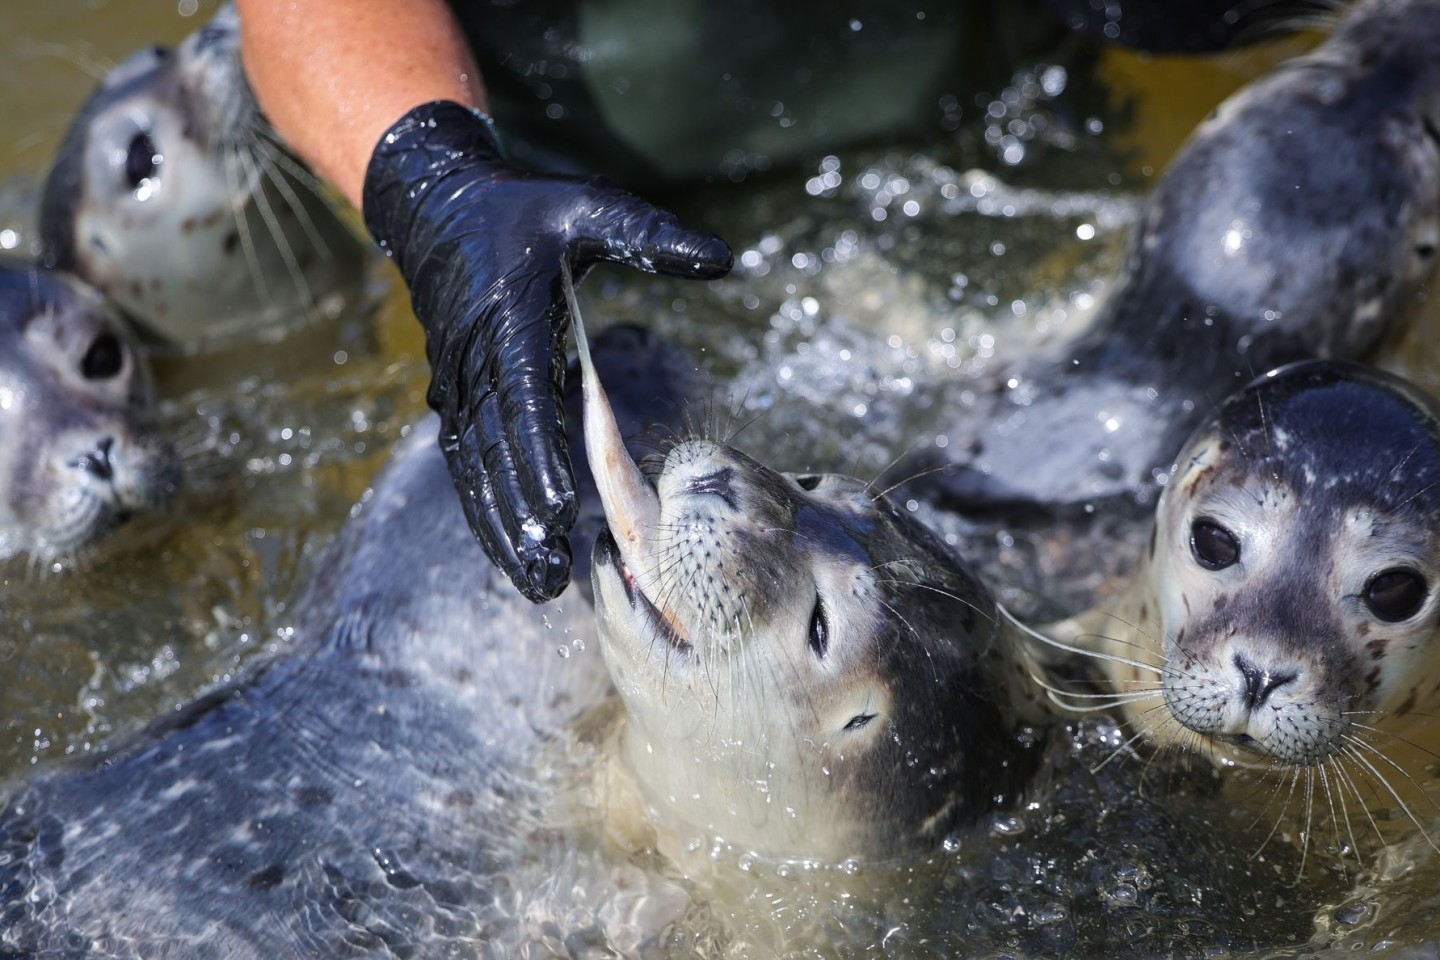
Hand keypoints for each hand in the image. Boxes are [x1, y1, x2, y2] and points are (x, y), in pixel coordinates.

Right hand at [363, 101, 730, 601]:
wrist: (436, 210)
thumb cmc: (523, 210)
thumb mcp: (587, 205)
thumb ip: (650, 233)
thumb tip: (724, 259)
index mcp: (509, 318)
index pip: (523, 399)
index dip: (539, 458)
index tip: (560, 510)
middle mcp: (476, 359)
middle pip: (498, 451)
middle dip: (523, 518)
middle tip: (553, 575)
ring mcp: (458, 383)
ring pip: (478, 468)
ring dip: (502, 527)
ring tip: (536, 582)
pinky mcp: (455, 396)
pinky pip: (467, 461)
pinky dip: (484, 508)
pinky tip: (508, 549)